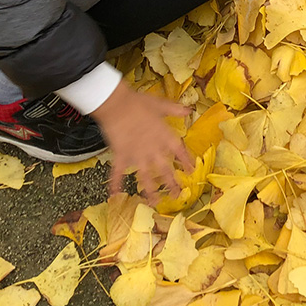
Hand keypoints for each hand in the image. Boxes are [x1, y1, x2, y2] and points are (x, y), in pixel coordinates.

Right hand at [92, 81, 193, 197]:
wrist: (117, 105)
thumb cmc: (139, 102)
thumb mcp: (160, 104)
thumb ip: (175, 110)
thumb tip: (189, 110)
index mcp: (164, 136)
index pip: (179, 151)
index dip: (186, 161)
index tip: (191, 171)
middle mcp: (153, 149)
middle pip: (165, 169)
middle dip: (171, 183)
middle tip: (177, 195)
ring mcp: (137, 154)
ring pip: (146, 176)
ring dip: (150, 190)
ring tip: (155, 202)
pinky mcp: (121, 156)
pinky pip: (118, 172)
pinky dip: (115, 183)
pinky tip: (114, 194)